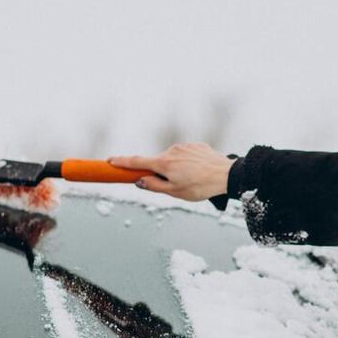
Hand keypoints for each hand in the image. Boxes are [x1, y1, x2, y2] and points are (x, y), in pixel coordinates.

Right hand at [107, 143, 234, 201]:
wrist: (228, 175)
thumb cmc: (201, 187)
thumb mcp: (175, 192)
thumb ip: (154, 186)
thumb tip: (139, 181)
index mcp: (163, 163)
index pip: (136, 161)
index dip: (121, 162)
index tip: (109, 160)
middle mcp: (171, 150)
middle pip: (157, 162)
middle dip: (160, 173)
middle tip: (175, 185)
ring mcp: (184, 146)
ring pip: (173, 159)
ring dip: (176, 169)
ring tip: (193, 181)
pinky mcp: (196, 145)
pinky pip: (186, 156)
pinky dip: (188, 164)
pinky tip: (200, 173)